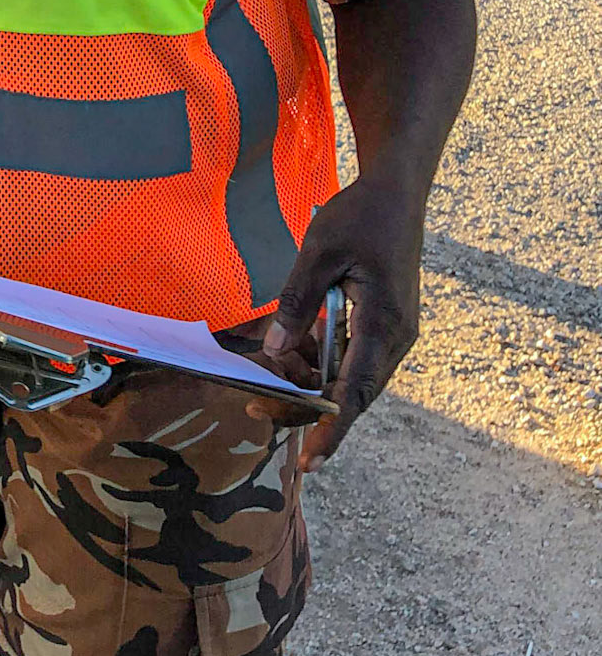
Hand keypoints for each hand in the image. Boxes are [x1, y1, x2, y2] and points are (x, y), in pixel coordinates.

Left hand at [248, 174, 423, 470]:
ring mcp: (395, 333)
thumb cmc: (358, 217)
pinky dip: (322, 357)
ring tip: (270, 364)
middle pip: (351, 393)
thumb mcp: (318, 253)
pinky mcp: (387, 325)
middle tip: (258, 407)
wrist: (397, 193)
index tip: (309, 463)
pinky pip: (353, 356)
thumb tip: (275, 353)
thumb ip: (297, 304)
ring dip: (311, 377)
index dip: (330, 430)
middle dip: (306, 406)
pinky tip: (294, 343)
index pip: (355, 393)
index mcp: (384, 324)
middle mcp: (396, 338)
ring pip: (350, 377)